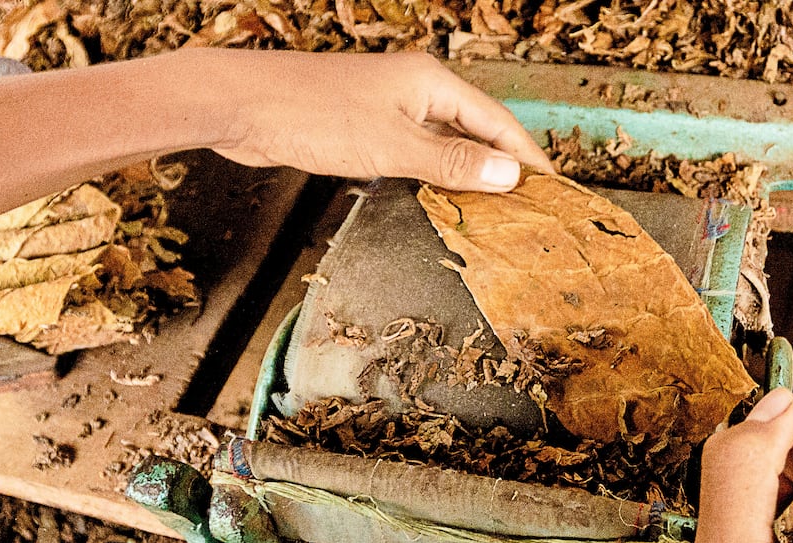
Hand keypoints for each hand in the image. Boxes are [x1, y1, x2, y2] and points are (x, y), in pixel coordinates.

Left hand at [203, 49, 552, 190]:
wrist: (240, 105)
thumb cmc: (311, 114)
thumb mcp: (392, 146)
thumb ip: (452, 164)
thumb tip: (508, 176)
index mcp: (430, 82)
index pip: (497, 121)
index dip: (526, 155)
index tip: (552, 187)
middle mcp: (414, 89)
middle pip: (475, 129)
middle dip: (503, 165)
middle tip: (529, 206)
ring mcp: (387, 107)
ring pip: (444, 142)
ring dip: (468, 173)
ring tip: (495, 211)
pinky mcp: (363, 127)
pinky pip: (415, 151)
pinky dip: (435, 175)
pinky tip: (441, 198)